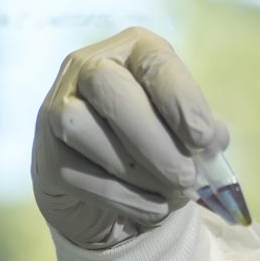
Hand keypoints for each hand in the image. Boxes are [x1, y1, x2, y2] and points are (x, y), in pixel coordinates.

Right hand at [33, 27, 228, 250]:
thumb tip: (213, 139)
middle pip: (107, 86)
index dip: (180, 98)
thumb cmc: (156, 148)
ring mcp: (56, 110)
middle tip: (186, 176)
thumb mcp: (186, 133)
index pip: (153, 62)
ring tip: (168, 191)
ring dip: (135, 169)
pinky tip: (151, 208)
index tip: (202, 138)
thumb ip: (203, 132)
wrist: (113, 194)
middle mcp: (86, 69)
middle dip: (152, 138)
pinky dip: (123, 197)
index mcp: (131, 51)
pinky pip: (77, 173)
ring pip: (80, 127)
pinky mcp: (46, 156)